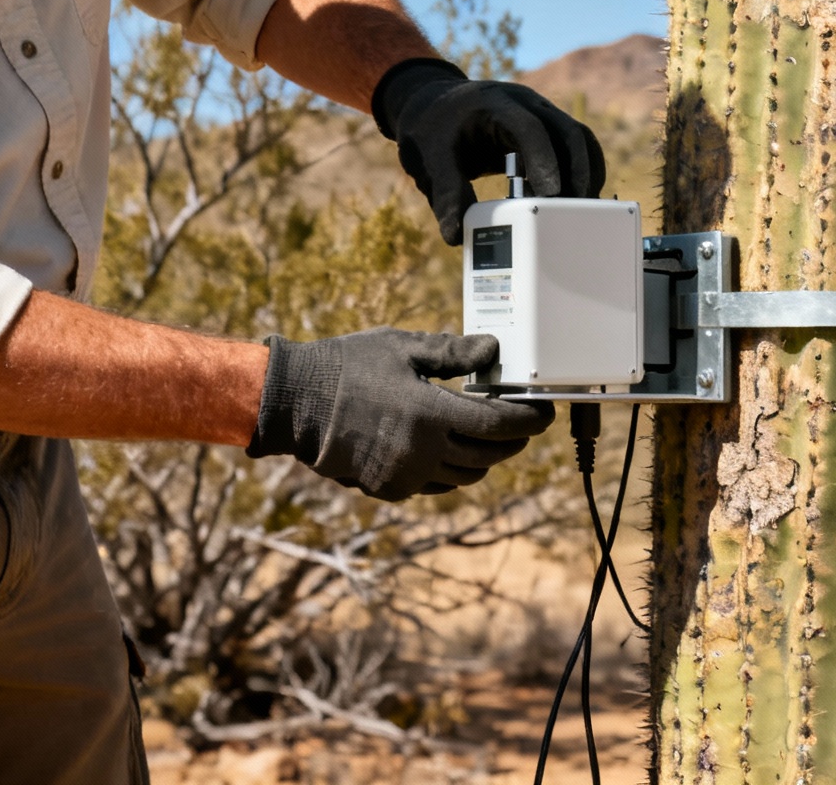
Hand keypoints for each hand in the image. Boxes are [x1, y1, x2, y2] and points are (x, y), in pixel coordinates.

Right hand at [247, 329, 554, 500]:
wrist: (293, 402)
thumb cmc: (346, 367)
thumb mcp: (402, 348)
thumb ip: (453, 353)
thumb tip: (492, 351)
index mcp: (430, 414)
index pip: (500, 425)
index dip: (529, 420)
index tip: (542, 412)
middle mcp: (422, 451)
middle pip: (490, 456)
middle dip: (513, 440)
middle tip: (521, 422)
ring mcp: (405, 475)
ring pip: (466, 476)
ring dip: (484, 458)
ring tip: (486, 435)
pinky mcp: (388, 488)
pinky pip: (435, 486)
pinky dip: (451, 470)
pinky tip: (448, 449)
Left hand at [370, 58, 606, 244]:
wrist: (434, 107)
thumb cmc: (433, 131)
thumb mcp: (430, 160)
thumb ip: (446, 194)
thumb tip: (455, 235)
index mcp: (495, 104)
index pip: (529, 128)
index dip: (544, 160)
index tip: (551, 194)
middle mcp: (525, 103)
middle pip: (567, 131)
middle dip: (577, 171)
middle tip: (573, 212)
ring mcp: (540, 113)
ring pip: (578, 138)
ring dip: (584, 174)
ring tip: (578, 213)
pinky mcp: (546, 129)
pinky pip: (575, 146)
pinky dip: (580, 172)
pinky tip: (573, 201)